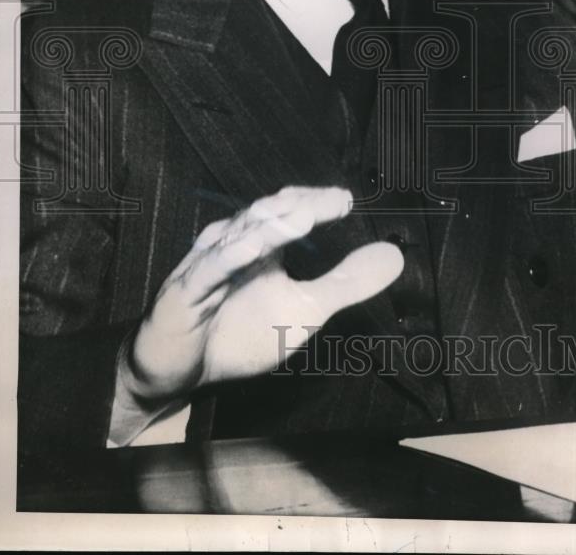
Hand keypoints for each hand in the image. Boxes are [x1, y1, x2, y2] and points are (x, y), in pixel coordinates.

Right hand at [121, 186, 403, 405]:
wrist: (181, 374)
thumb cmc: (240, 335)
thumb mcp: (305, 312)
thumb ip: (347, 283)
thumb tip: (394, 255)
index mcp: (263, 244)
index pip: (291, 210)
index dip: (318, 202)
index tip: (348, 200)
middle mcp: (235, 243)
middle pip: (268, 214)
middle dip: (302, 204)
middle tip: (336, 200)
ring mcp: (209, 263)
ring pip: (240, 235)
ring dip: (272, 223)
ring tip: (305, 213)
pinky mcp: (185, 291)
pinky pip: (209, 269)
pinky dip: (230, 255)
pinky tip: (253, 245)